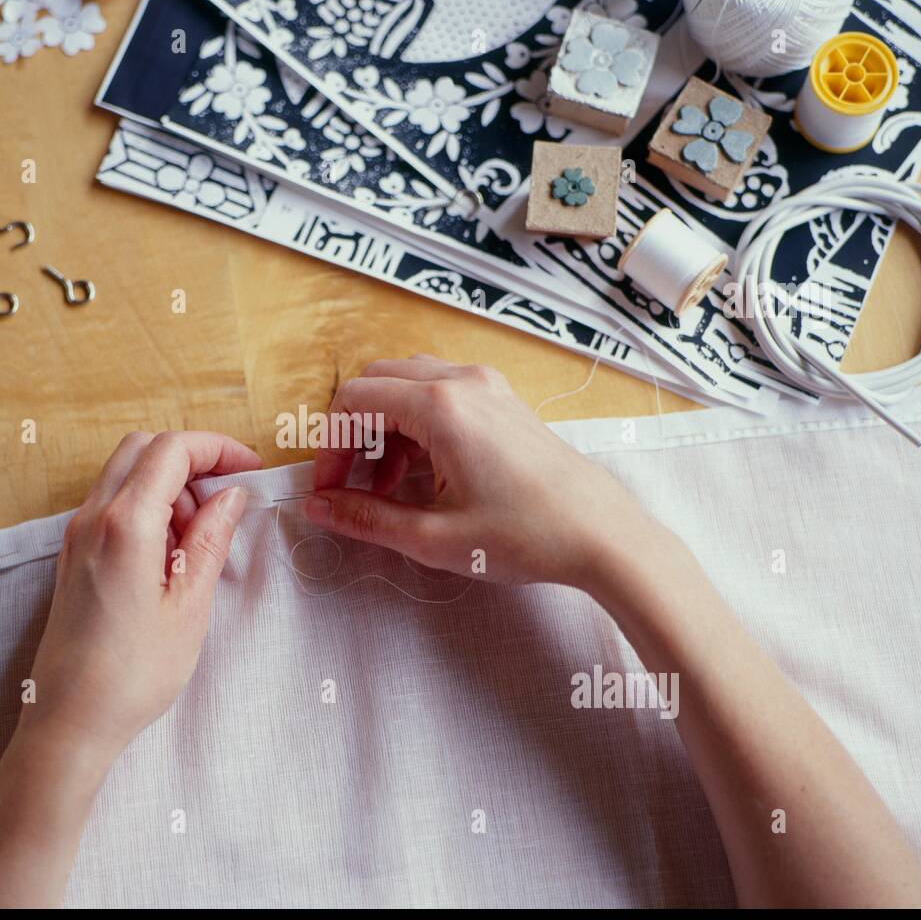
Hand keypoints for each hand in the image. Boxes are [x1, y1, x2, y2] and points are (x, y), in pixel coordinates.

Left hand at [19, 431, 259, 769]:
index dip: (217, 448)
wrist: (70, 720)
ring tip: (200, 536)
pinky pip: (111, 505)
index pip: (172, 450)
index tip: (249, 468)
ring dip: (168, 484)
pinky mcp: (73, 556)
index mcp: (125, 523)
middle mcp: (92, 518)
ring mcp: (77, 536)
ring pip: (124, 473)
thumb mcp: (190, 604)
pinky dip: (146, 507)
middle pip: (143, 448)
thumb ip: (211, 538)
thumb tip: (231, 496)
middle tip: (226, 497)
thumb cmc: (133, 672)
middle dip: (191, 459)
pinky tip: (169, 552)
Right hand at [305, 355, 665, 587]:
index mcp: (441, 407)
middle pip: (377, 383)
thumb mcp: (433, 537)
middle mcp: (463, 382)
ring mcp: (487, 387)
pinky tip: (420, 476)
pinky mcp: (502, 402)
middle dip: (352, 432)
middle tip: (347, 484)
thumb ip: (366, 518)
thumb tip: (319, 508)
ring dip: (383, 429)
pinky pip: (440, 394)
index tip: (327, 488)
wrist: (601, 534)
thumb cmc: (526, 535)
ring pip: (407, 385)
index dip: (329, 446)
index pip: (355, 401)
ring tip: (385, 487)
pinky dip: (415, 426)